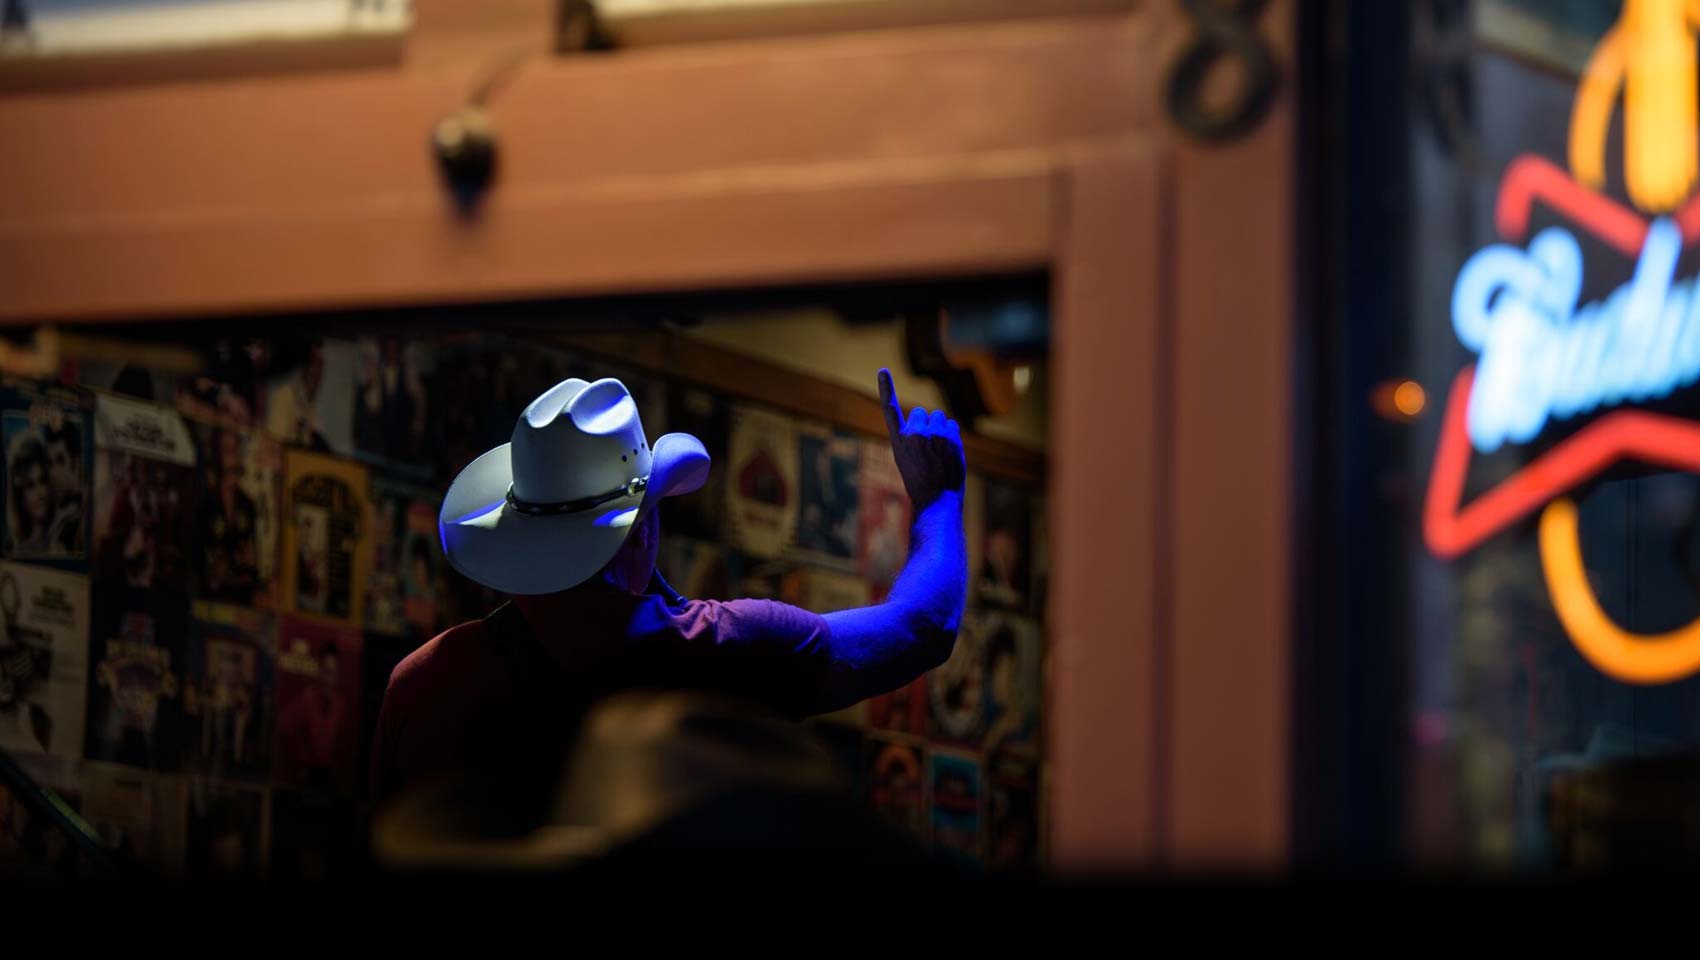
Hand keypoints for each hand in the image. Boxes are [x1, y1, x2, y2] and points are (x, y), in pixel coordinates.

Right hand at [878, 368, 965, 508]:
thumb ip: (913, 436)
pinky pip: (951, 426)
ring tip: (937, 451)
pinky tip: (947, 453)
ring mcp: (934, 435)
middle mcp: (915, 434)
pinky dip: (950, 436)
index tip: (883, 370)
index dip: (886, 388)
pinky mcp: (951, 438)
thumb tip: (933, 418)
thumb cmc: (919, 481)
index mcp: (898, 440)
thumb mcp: (906, 459)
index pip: (890, 409)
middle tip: (926, 447)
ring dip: (939, 429)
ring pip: (938, 418)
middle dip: (926, 424)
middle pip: (922, 413)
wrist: (937, 500)